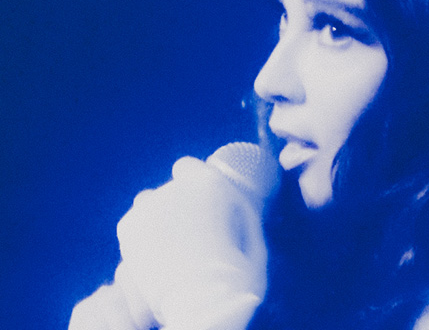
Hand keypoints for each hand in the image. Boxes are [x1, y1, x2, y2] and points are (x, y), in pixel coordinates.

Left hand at [70, 152, 269, 329]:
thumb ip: (242, 213)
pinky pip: (136, 225)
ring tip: (173, 252)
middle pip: (170, 190)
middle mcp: (174, 186)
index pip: (188, 167)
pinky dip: (143, 238)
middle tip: (192, 239)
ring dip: (160, 221)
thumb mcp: (254, 242)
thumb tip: (236, 201)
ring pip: (150, 205)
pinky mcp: (127, 227)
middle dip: (179, 208)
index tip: (201, 203)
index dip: (194, 185)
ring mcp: (147, 206)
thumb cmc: (235, 279)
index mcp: (209, 184)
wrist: (196, 308)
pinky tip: (158, 260)